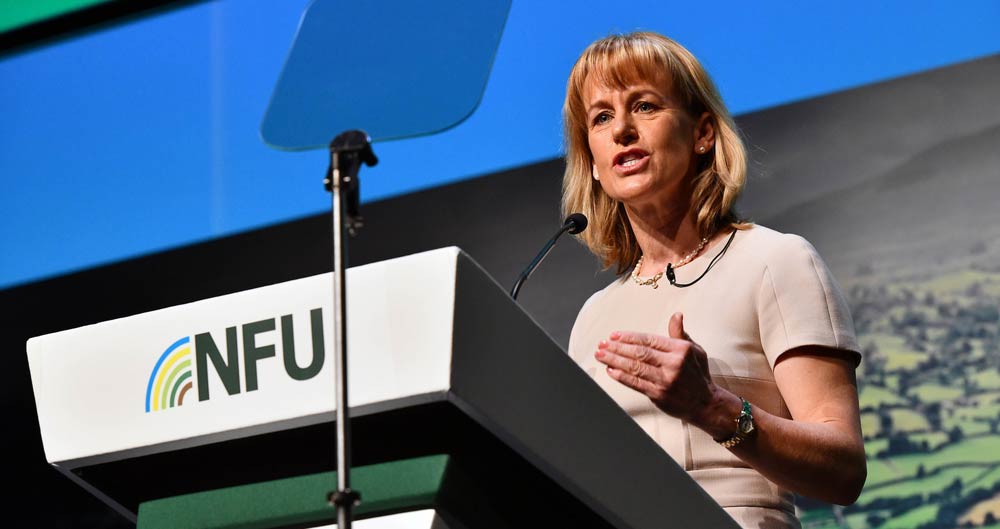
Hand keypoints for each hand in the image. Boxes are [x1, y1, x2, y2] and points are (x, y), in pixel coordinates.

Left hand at [595, 312, 722, 426]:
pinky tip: (610, 370)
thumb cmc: (698, 374)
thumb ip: (680, 334)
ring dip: (614, 360)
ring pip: (635, 367)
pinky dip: (621, 376)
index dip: (629, 337)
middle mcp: (673, 364)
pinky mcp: (659, 395)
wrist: (706, 403)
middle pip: (639, 352)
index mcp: (680, 349)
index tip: (614, 335)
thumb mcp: (695, 350)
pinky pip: (636, 383)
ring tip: (601, 355)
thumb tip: (677, 315)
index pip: (649, 340)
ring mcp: (665, 380)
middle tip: (602, 344)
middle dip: (617, 347)